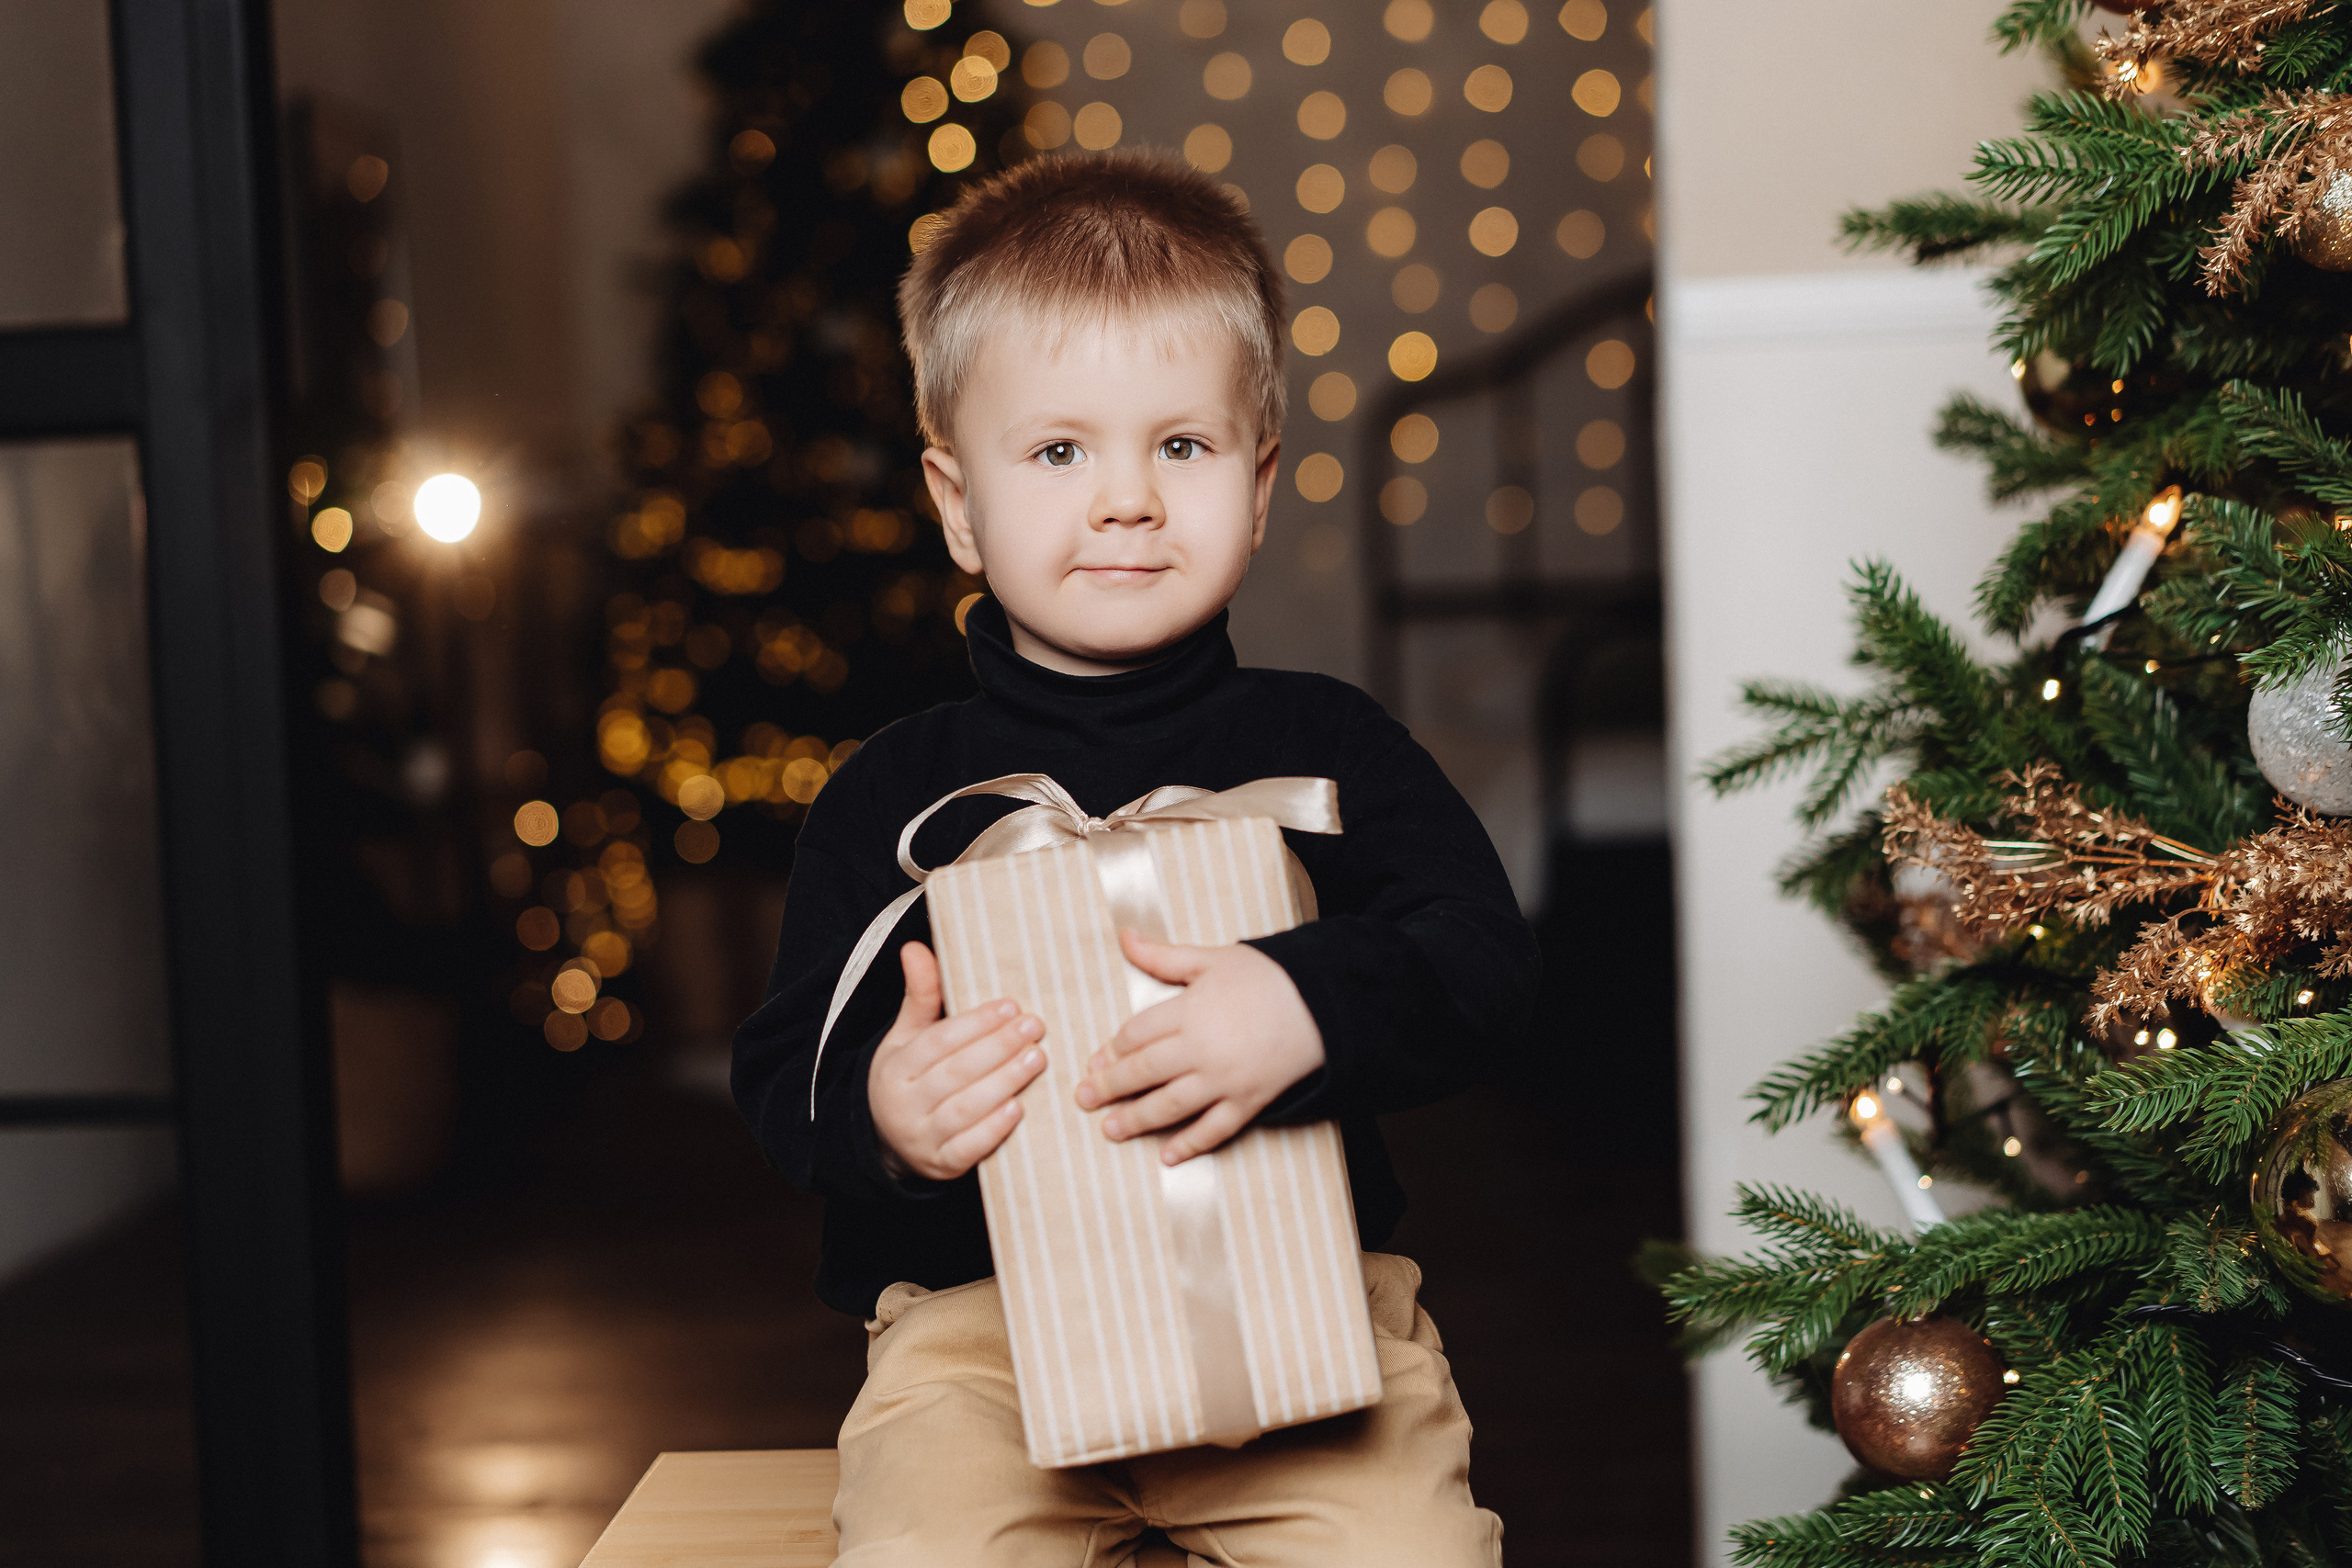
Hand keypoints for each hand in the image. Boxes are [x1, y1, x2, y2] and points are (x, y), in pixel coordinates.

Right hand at [868, 942, 1047, 1181]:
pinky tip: (1019, 1109)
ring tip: (1037, 1059)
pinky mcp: (941, 1165)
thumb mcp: (906, 1038)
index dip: (974, 1024)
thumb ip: (919, 996)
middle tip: (1035, 1027)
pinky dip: (993, 1130)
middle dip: (997, 1048)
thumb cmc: (909, 1080)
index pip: (936, 1042)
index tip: (1010, 1006)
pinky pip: (968, 1149)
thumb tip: (915, 947)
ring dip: (1003, 1083)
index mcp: (895, 1068)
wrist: (889, 1142)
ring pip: (963, 1109)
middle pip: (954, 1073)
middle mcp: (903, 1104)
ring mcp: (921, 1138)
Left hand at [1075, 930, 1323, 1164]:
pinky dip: (1190, 1145)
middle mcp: (1201, 1049)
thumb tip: (1124, 936)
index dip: (1112, 1049)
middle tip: (1084, 1099)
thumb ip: (1164, 956)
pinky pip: (1215, 1129)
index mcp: (1188, 1011)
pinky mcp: (1249, 1101)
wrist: (1325, 1003)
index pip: (1136, 1035)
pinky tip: (1168, 1156)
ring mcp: (1225, 1080)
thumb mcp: (1212, 958)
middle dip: (1110, 1088)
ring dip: (1136, 1120)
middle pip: (1143, 1072)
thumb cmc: (1268, 976)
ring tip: (1110, 1130)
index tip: (1095, 1060)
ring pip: (1170, 1106)